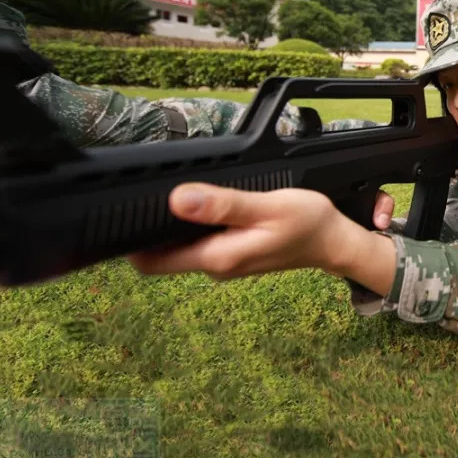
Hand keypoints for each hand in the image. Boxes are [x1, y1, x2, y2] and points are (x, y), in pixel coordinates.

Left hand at [127, 184, 396, 281]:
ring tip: (165, 193)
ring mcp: (222, 260)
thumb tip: (177, 200)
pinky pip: (196, 241)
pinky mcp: (231, 252)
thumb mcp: (267, 207)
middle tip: (138, 193)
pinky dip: (188, 226)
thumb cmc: (308, 223)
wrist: (335, 242)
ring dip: (167, 224)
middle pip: (158, 252)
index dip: (128, 239)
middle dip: (144, 227)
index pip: (150, 260)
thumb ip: (223, 204)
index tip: (121, 210)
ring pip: (177, 246)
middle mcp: (215, 265)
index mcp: (217, 257)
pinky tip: (196, 203)